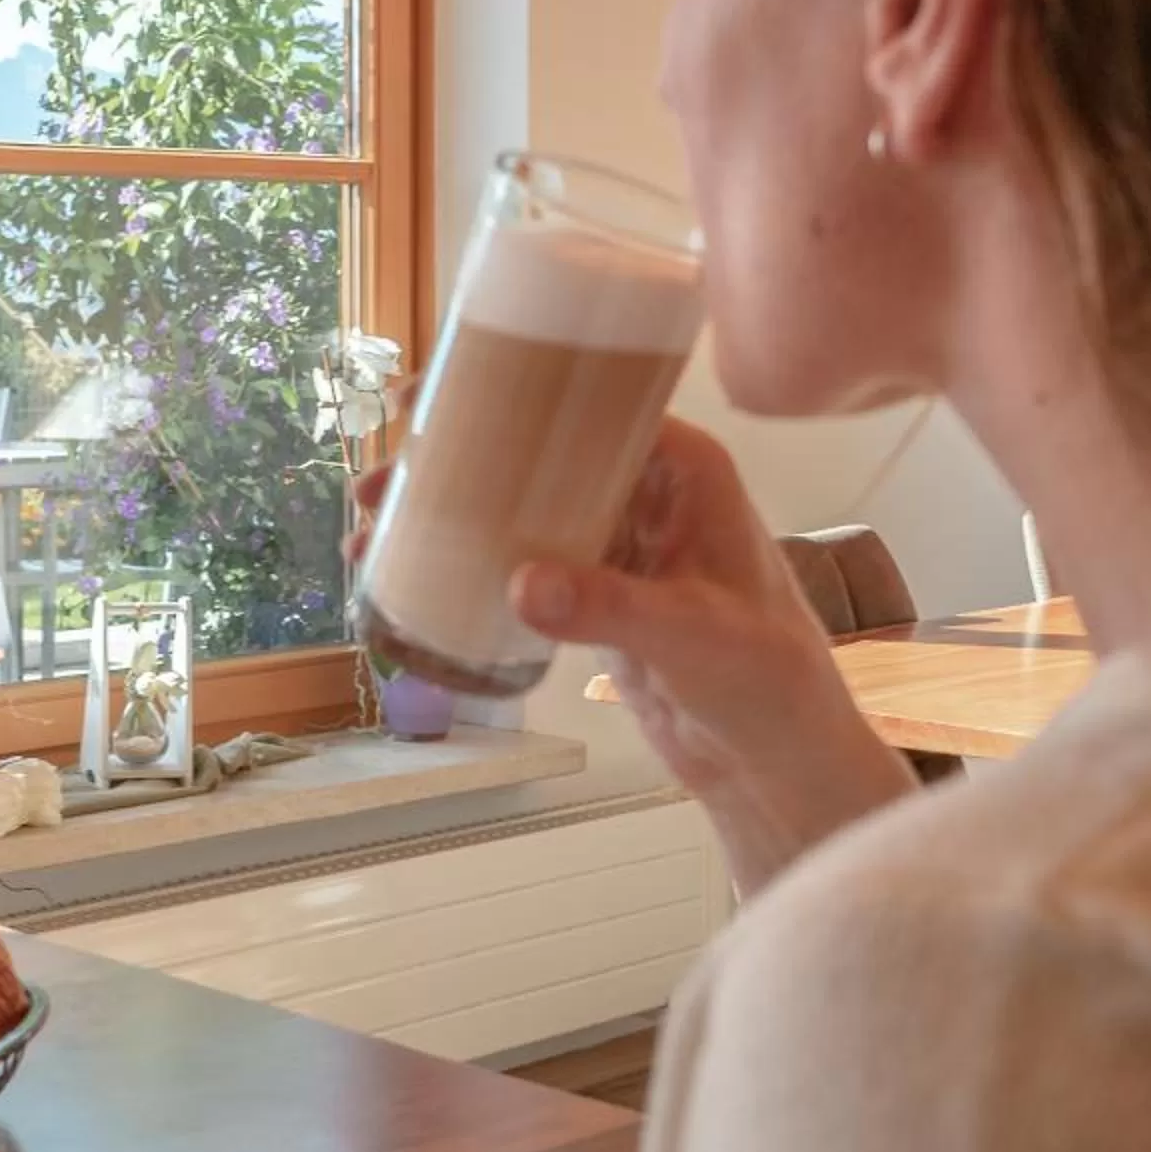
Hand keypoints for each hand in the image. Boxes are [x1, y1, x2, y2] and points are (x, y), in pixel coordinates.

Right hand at [353, 418, 916, 892]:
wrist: (774, 761)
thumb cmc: (767, 682)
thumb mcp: (692, 635)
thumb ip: (611, 608)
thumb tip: (521, 583)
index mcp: (684, 470)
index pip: (589, 402)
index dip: (508, 390)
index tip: (433, 398)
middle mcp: (647, 491)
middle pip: (537, 449)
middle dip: (455, 455)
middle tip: (381, 476)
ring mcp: (616, 542)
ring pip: (520, 503)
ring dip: (451, 507)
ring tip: (375, 522)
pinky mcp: (594, 592)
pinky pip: (520, 558)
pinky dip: (468, 560)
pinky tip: (411, 569)